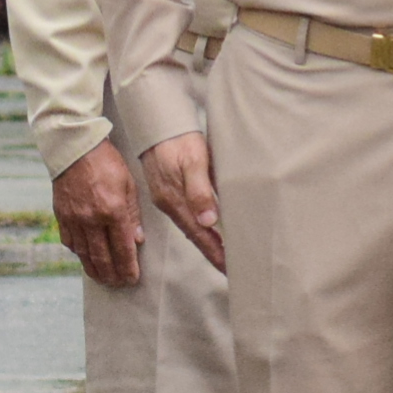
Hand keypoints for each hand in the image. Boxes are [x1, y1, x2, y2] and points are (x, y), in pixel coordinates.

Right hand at [49, 140, 144, 287]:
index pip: (122, 248)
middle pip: (102, 257)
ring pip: (84, 254)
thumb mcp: (129, 185)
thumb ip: (133, 214)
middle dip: (112, 274)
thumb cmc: (107, 163)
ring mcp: (74, 219)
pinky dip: (78, 253)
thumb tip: (137, 240)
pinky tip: (85, 258)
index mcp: (112, 210)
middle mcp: (92, 219)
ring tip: (103, 279)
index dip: (128, 267)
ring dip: (95, 269)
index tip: (132, 279)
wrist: (75, 149)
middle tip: (119, 284)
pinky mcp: (61, 215)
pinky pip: (70, 242)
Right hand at [139, 133, 226, 270]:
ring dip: (207, 242)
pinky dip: (199, 228)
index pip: (200, 234)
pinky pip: (185, 216)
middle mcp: (169, 203)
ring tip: (225, 256)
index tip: (229, 269)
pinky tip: (208, 231)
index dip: (215, 253)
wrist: (157, 122)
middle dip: (213, 254)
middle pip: (195, 236)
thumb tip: (208, 221)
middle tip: (234, 270)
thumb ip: (200, 190)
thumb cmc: (179, 139)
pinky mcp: (168, 191)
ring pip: (190, 228)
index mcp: (175, 200)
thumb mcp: (194, 161)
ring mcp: (167, 198)